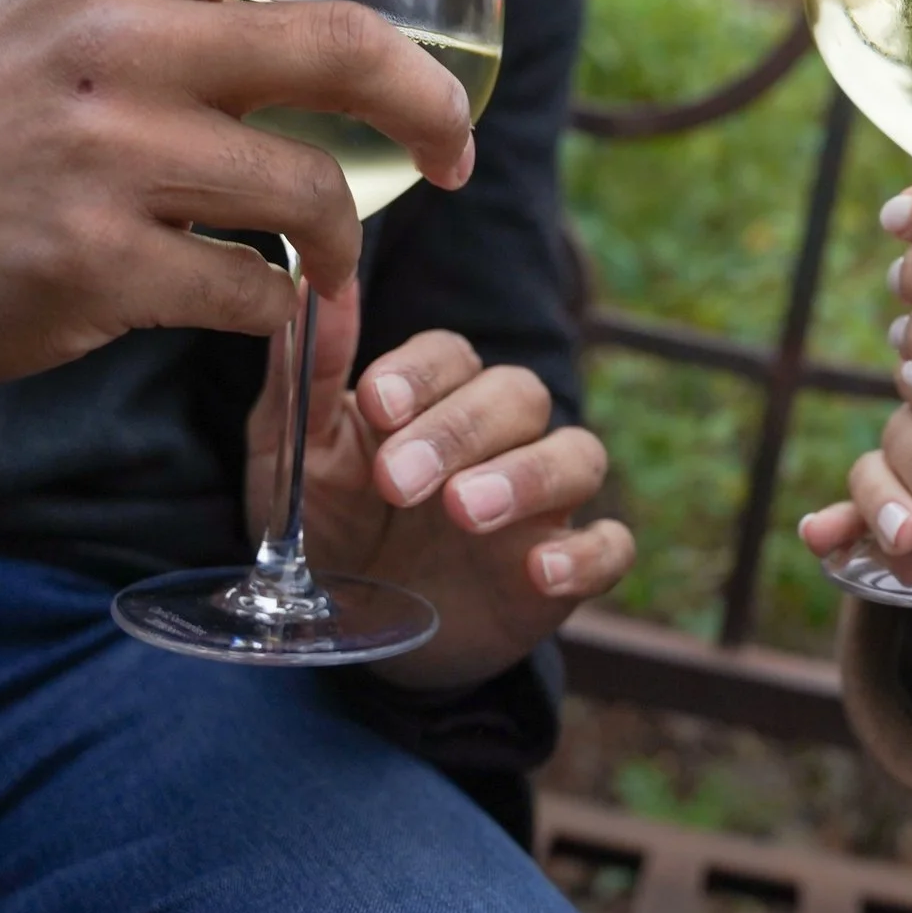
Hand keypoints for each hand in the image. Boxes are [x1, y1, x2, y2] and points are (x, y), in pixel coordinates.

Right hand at [0, 0, 493, 385]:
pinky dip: (282, 312)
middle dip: (430, 108)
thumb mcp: (65, 21)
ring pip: (313, 192)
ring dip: (352, 241)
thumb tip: (343, 23)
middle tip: (457, 154)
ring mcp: (105, 160)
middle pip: (338, 50)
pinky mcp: (95, 267)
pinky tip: (263, 310)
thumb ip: (186, 6)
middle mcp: (116, 49)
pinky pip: (254, 293)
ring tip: (338, 262)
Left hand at [250, 281, 634, 693]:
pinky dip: (588, 555)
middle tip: (396, 481)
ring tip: (465, 511)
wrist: (357, 629)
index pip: (452, 355)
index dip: (422, 372)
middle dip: (459, 431)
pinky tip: (541, 572)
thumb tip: (316, 282)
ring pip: (576, 455)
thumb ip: (307, 377)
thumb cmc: (332, 525)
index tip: (376, 404)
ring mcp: (542, 504)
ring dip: (528, 476)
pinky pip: (611, 548)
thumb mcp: (300, 458)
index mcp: (436, 400)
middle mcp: (501, 439)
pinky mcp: (565, 572)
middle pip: (518, 395)